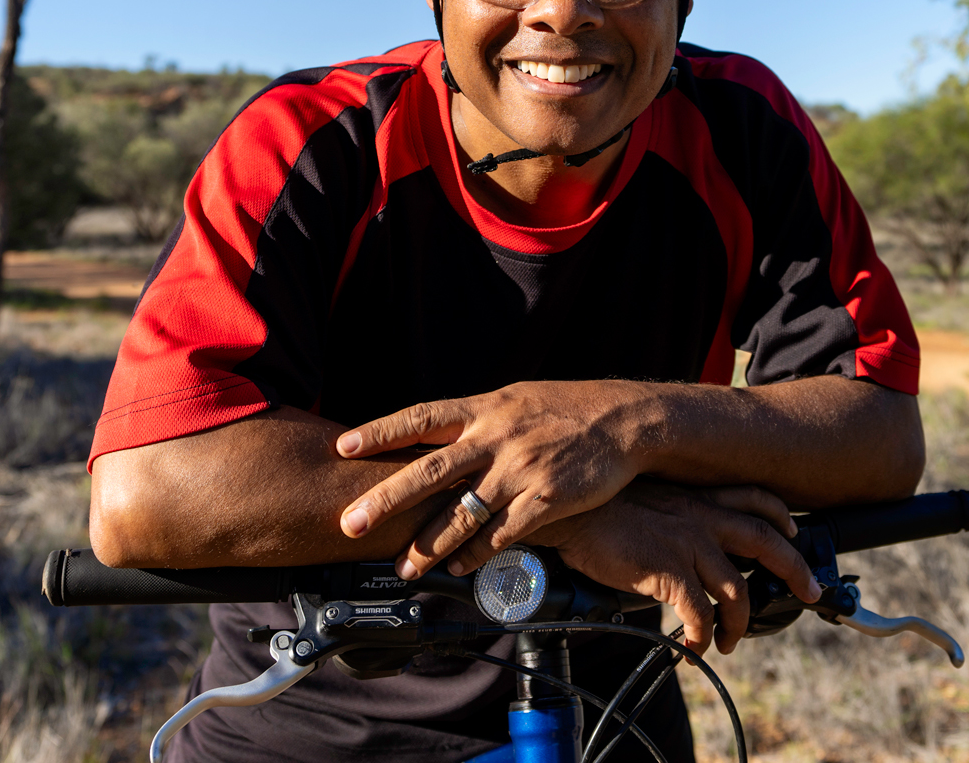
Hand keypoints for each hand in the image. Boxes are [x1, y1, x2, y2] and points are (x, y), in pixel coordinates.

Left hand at [335, 381, 661, 577]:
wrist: (624, 420)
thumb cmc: (566, 408)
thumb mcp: (515, 399)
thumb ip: (474, 419)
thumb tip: (432, 432)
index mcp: (484, 408)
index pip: (421, 417)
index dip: (380, 432)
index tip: (343, 446)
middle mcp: (496, 436)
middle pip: (430, 470)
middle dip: (386, 499)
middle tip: (350, 523)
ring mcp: (521, 469)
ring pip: (463, 512)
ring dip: (428, 544)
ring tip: (403, 568)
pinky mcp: (546, 499)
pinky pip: (502, 534)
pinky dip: (476, 555)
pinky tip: (458, 569)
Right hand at [539, 483, 821, 655]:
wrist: (567, 513)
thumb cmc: (599, 507)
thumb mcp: (650, 500)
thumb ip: (676, 516)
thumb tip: (684, 548)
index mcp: (696, 497)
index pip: (755, 498)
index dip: (781, 518)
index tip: (793, 534)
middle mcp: (700, 515)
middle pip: (766, 540)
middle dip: (795, 569)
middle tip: (808, 592)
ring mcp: (686, 542)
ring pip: (737, 587)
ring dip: (739, 621)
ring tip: (727, 641)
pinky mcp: (666, 570)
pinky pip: (699, 612)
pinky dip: (702, 635)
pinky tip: (693, 647)